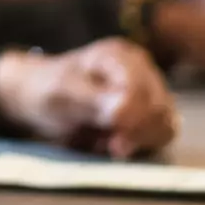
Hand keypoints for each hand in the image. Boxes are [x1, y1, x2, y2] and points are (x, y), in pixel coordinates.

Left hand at [0, 40, 177, 158]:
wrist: (39, 97)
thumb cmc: (47, 89)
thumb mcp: (62, 92)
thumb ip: (93, 100)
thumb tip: (124, 111)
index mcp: (120, 57)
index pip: (140, 91)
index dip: (131, 118)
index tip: (114, 143)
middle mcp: (142, 70)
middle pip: (159, 108)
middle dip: (136, 133)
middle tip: (108, 147)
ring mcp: (148, 92)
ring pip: (165, 124)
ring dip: (139, 140)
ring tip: (107, 142)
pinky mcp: (149, 114)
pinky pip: (160, 135)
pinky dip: (141, 145)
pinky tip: (115, 144)